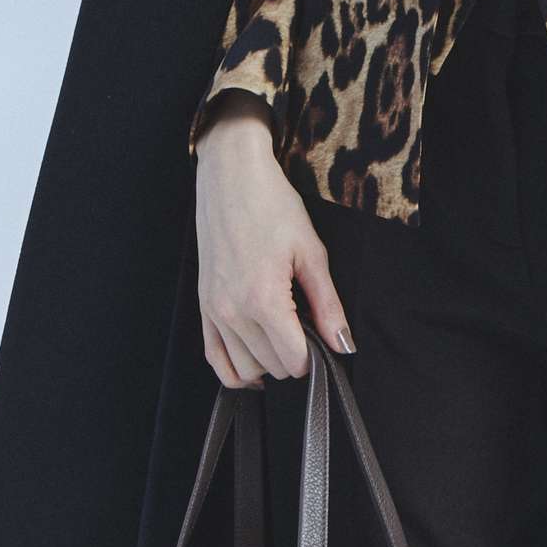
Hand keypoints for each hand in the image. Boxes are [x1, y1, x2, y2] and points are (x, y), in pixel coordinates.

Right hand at [192, 95, 354, 387]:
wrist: (231, 177)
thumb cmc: (273, 207)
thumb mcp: (311, 252)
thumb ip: (328, 305)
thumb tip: (343, 344)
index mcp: (263, 300)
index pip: (294, 360)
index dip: (316, 356)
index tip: (324, 337)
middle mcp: (233, 312)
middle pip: (272, 366)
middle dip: (296, 356)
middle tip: (308, 326)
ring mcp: (213, 311)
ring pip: (244, 368)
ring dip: (269, 362)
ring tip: (284, 333)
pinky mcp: (202, 306)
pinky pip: (215, 358)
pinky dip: (236, 369)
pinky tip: (256, 364)